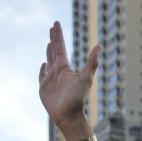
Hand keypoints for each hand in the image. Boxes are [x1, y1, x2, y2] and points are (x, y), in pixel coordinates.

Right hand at [38, 22, 97, 136]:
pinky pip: (42, 76)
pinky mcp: (44, 89)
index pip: (61, 47)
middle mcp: (58, 72)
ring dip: (48, 52)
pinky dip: (42, 69)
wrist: (69, 117)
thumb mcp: (85, 79)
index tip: (55, 23)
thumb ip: (91, 62)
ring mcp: (51, 80)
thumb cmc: (78, 99)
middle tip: (52, 28)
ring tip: (48, 44)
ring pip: (49, 61)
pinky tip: (43, 64)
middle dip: (53, 39)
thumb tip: (99, 46)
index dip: (57, 35)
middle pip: (54, 52)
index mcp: (66, 68)